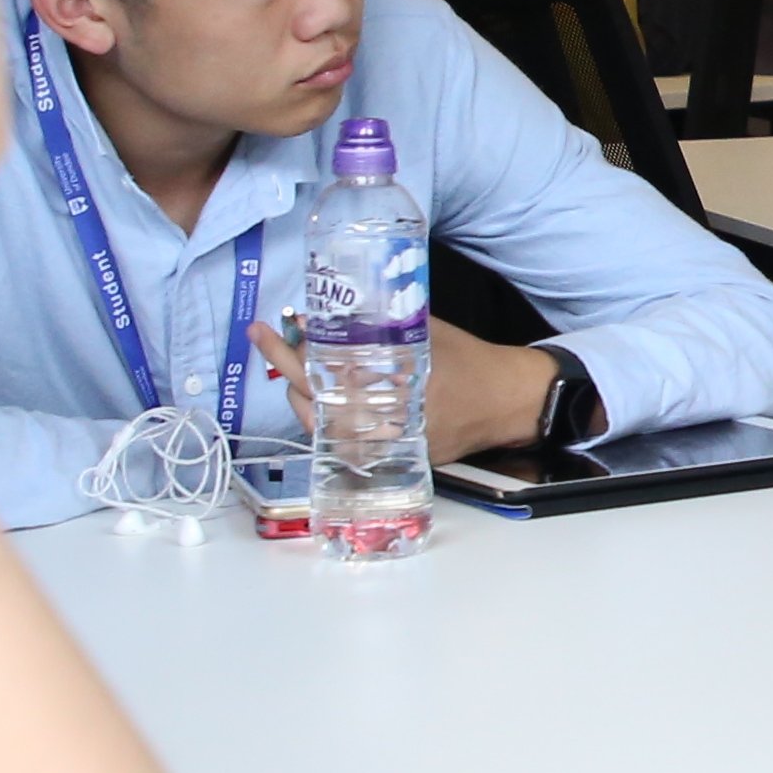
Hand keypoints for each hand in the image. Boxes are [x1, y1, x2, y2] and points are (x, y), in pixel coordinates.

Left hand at [250, 316, 562, 461]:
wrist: (504, 401)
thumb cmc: (469, 363)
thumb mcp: (426, 334)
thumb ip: (378, 327)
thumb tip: (331, 316)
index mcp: (389, 388)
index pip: (323, 371)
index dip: (291, 349)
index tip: (275, 328)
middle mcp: (380, 423)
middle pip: (311, 400)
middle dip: (285, 368)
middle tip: (267, 339)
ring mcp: (380, 445)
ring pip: (318, 424)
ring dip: (300, 394)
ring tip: (293, 367)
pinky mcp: (386, 457)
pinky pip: (339, 442)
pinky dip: (323, 418)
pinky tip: (317, 397)